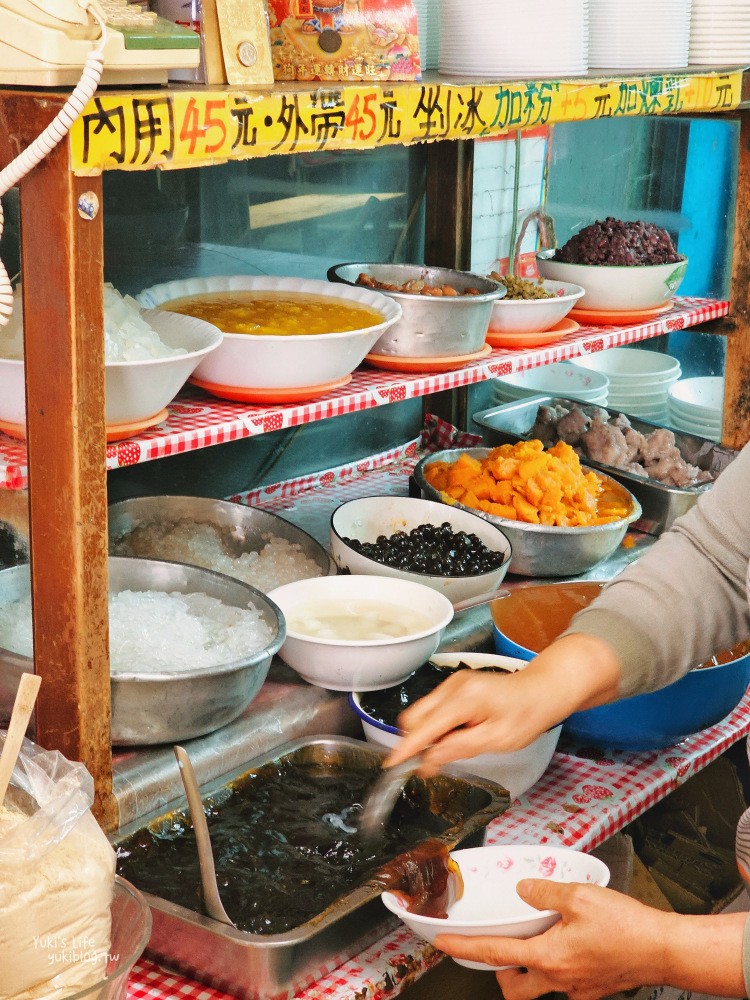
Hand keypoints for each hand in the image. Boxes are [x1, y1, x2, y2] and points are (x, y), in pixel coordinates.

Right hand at [384, 633, 621, 774]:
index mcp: (464, 699)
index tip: (392, 765)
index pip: (424, 727)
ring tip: (455, 747)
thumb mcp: (497, 740)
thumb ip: (459, 748)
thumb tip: (429, 761)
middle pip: (415, 717)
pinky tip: (457, 735)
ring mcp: (452, 683)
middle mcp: (452, 686)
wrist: (543, 689)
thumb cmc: (526, 715)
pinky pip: (434, 707)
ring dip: (428, 734)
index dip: (406, 748)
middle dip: (417, 741)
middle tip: (434, 763)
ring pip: (422, 712)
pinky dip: (437, 725)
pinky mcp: (455, 685)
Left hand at [434, 880, 668, 999]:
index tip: (444, 943)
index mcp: (548, 957)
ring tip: (536, 937)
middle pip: (515, 986)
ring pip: (540, 985)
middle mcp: (559, 979)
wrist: (664, 950)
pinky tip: (569, 940)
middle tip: (496, 947)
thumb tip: (524, 888)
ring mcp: (577, 987)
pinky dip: (557, 963)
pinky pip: (565, 981)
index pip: (494, 953)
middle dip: (499, 971)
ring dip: (530, 967)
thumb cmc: (627, 928)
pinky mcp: (593, 987)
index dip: (465, 947)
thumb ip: (544, 891)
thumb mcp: (579, 896)